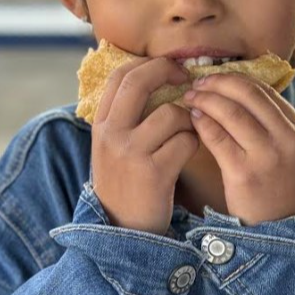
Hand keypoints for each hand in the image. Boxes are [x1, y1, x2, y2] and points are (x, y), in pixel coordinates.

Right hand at [91, 57, 198, 233]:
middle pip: (140, 82)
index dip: (148, 64)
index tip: (169, 67)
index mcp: (101, 125)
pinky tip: (187, 155)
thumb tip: (152, 78)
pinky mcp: (154, 172)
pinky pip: (186, 141)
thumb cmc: (126, 185)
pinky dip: (193, 144)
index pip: (120, 75)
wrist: (123, 231)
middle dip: (167, 72)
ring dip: (188, 120)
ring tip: (187, 134)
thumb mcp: (113, 148)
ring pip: (172, 113)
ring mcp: (131, 152)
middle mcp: (111, 134)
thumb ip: (126, 117)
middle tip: (186, 79)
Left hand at [183, 74, 294, 224]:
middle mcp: (288, 139)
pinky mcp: (244, 173)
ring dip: (206, 99)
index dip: (236, 79)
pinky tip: (193, 119)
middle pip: (248, 94)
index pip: (265, 90)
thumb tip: (234, 90)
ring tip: (191, 98)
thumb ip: (269, 123)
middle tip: (199, 83)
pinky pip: (217, 137)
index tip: (215, 78)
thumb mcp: (286, 151)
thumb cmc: (274, 187)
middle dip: (218, 82)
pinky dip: (202, 122)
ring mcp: (268, 156)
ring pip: (231, 112)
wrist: (278, 230)